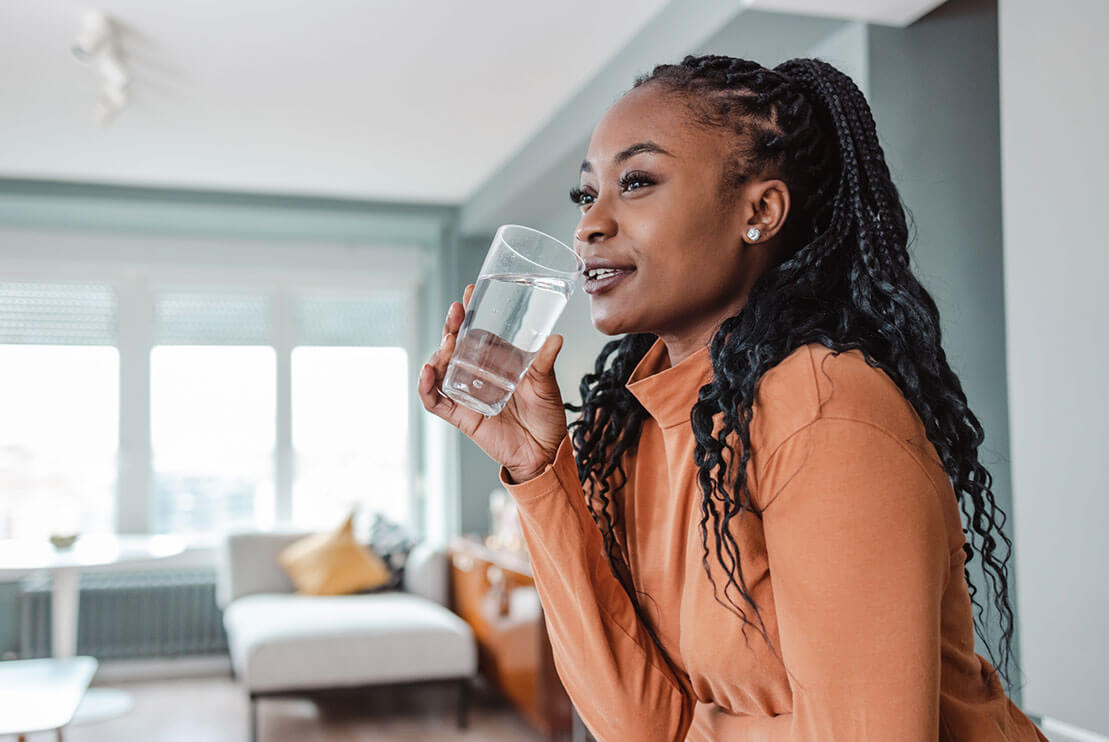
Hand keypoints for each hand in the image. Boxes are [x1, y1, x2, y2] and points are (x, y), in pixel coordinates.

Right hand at [417, 283, 568, 482]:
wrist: (545, 452)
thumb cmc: (547, 416)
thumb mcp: (547, 385)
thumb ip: (545, 362)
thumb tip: (555, 338)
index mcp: (496, 361)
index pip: (477, 332)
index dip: (470, 313)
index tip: (470, 292)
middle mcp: (477, 374)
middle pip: (454, 346)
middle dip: (451, 327)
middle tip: (456, 312)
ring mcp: (466, 393)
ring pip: (441, 369)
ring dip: (439, 352)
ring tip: (448, 342)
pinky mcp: (460, 415)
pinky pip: (435, 400)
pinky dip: (426, 386)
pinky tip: (428, 372)